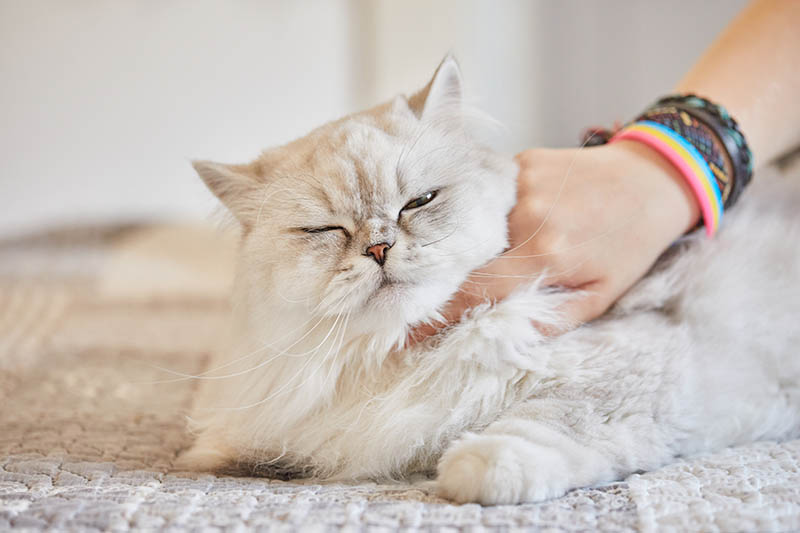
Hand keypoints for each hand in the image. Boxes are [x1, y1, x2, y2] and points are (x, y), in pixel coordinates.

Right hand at [411, 140, 700, 340]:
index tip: (406, 331)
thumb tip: (496, 335)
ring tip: (445, 261)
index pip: (474, 289)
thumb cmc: (628, 245)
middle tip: (416, 296)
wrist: (652, 179)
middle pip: (462, 255)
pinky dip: (474, 215)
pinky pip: (480, 196)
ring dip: (456, 244)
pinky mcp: (517, 162)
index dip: (436, 314)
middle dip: (436, 279)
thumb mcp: (599, 297)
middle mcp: (526, 213)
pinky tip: (478, 224)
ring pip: (466, 223)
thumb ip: (548, 320)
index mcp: (547, 253)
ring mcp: (518, 181)